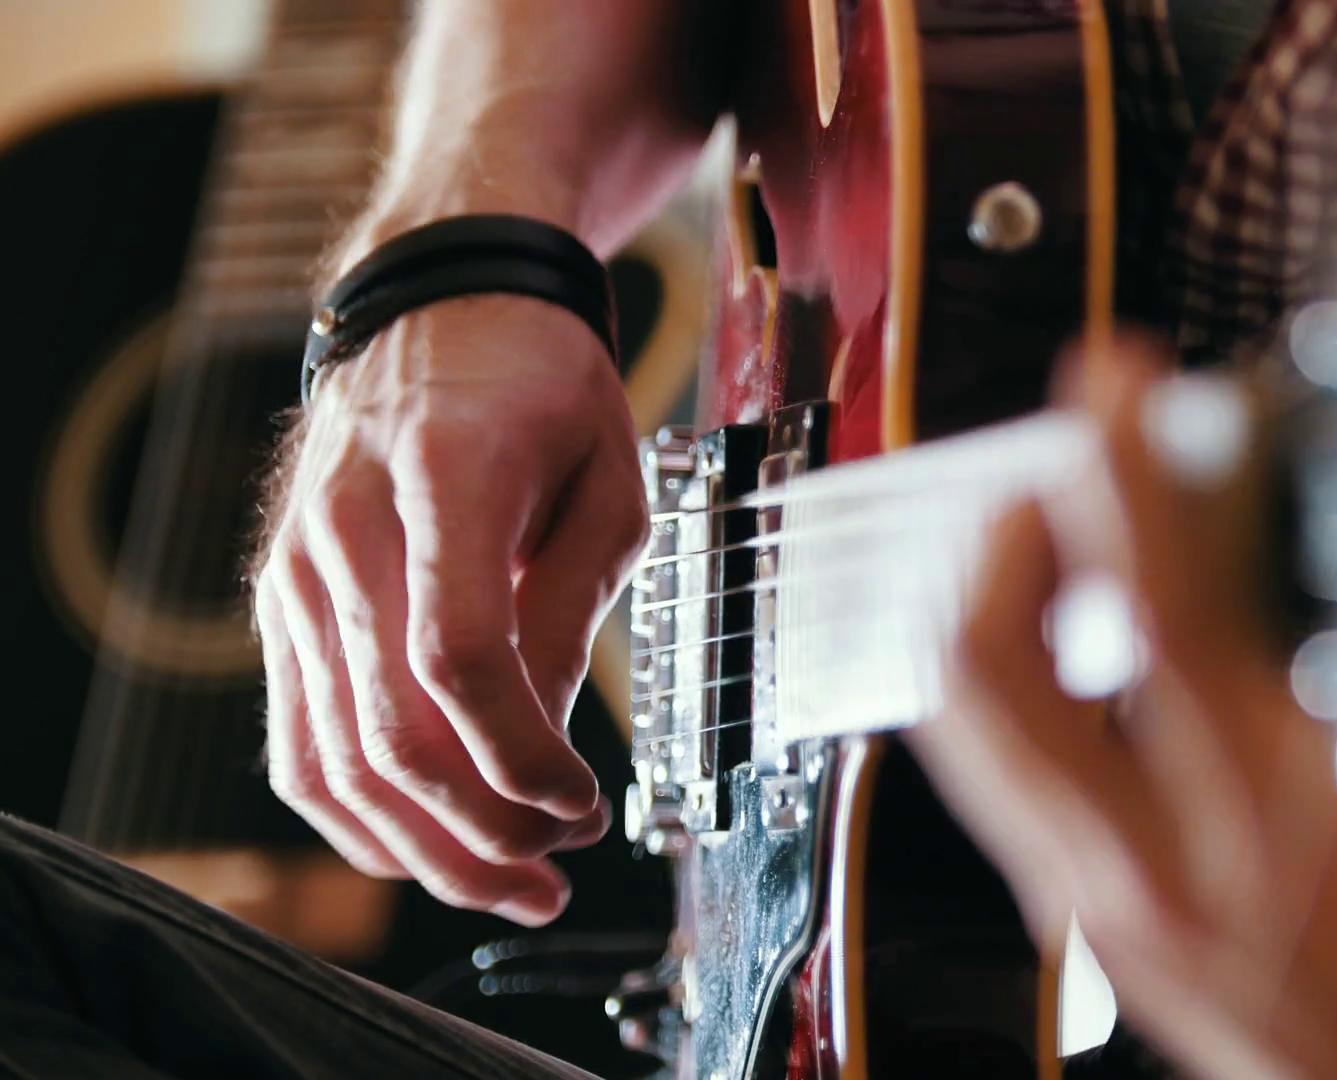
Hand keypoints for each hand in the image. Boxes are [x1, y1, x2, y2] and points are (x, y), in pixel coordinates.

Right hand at [253, 296, 644, 925]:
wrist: (438, 306)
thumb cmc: (540, 386)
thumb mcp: (606, 479)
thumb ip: (573, 606)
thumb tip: (548, 737)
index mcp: (441, 476)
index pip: (456, 654)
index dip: (521, 756)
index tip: (585, 802)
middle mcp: (346, 531)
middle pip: (388, 733)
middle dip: (480, 832)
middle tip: (558, 870)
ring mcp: (297, 575)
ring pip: (330, 761)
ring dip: (421, 851)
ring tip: (509, 887)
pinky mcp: (282, 608)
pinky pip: (300, 741)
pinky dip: (359, 817)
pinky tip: (427, 850)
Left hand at [908, 337, 1336, 1078]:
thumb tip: (1333, 555)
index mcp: (1280, 817)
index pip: (1155, 598)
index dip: (1117, 464)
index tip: (1107, 381)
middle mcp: (1166, 873)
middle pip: (988, 673)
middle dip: (993, 547)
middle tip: (1038, 482)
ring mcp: (1117, 926)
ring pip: (976, 745)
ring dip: (987, 625)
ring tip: (1037, 563)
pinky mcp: (1112, 962)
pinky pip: (1020, 809)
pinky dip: (1027, 718)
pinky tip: (1085, 686)